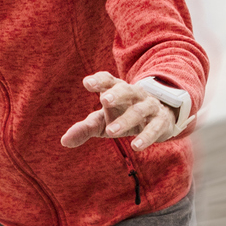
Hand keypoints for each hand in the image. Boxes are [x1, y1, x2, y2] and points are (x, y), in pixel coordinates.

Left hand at [60, 73, 177, 151]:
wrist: (158, 118)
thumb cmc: (123, 116)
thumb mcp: (102, 122)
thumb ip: (85, 129)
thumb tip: (64, 141)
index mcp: (117, 89)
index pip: (108, 80)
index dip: (99, 80)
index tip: (87, 83)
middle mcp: (134, 94)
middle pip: (126, 90)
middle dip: (116, 94)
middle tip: (104, 100)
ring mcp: (149, 106)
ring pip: (139, 110)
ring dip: (126, 120)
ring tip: (111, 132)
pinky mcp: (161, 121)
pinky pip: (154, 128)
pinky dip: (146, 136)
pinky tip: (136, 146)